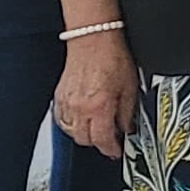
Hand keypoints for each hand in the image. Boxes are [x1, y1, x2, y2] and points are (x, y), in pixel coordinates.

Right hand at [51, 30, 139, 158]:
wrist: (93, 39)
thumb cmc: (112, 57)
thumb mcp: (130, 87)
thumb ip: (127, 112)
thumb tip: (127, 128)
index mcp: (99, 106)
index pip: (102, 140)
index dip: (111, 149)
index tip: (116, 151)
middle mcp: (80, 107)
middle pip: (85, 140)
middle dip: (98, 143)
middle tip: (110, 139)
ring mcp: (67, 102)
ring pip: (71, 132)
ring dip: (84, 134)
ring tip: (97, 129)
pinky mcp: (59, 96)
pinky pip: (62, 120)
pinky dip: (71, 124)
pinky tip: (81, 120)